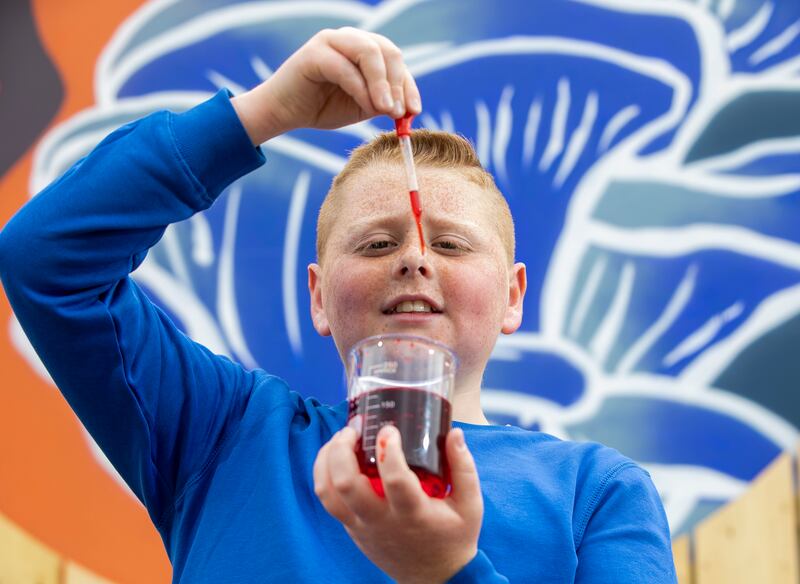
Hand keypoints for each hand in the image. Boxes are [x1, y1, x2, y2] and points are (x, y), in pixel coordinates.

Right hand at [231, 27, 421, 143]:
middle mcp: (349, 39)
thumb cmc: (321, 108)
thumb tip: (405, 106)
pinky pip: (346, 68)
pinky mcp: (314, 53)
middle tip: (400, 111)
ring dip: (382, 83)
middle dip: (397, 82)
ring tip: (388, 110)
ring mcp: (331, 41)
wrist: (283, 114)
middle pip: (386, 50)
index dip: (408, 85)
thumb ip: (381, 102)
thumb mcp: (360, 107)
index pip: (394, 60)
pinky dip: (361, 89)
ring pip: (369, 52)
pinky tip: (368, 107)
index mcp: (363, 49)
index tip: (414, 110)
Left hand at [313, 425, 482, 583]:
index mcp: (414, 514)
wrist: (435, 578)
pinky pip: (327, 501)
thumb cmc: (453, 537)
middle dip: (343, 450)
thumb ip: (464, 467)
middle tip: (354, 429)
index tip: (390, 429)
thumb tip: (454, 432)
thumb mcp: (470, 504)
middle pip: (347, 484)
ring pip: (329, 493)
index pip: (395, 480)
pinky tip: (334, 457)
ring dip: (327, 460)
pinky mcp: (352, 529)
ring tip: (340, 439)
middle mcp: (382, 521)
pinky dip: (323, 474)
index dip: (389, 450)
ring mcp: (362, 527)